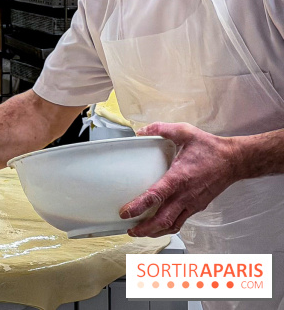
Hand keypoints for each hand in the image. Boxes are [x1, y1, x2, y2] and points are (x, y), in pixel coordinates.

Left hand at [119, 122, 243, 237]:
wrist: (235, 160)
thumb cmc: (210, 148)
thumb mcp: (184, 132)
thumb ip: (160, 129)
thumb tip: (140, 131)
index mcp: (179, 177)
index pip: (155, 196)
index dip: (138, 206)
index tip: (125, 213)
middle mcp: (185, 195)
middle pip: (162, 220)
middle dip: (144, 229)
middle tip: (129, 230)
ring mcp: (192, 203)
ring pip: (172, 225)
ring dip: (155, 231)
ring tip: (140, 231)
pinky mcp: (198, 206)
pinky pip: (181, 221)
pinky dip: (168, 226)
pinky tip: (158, 225)